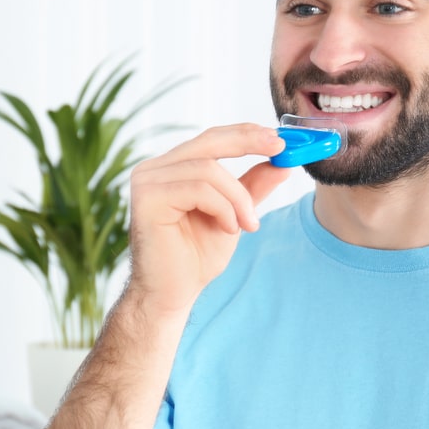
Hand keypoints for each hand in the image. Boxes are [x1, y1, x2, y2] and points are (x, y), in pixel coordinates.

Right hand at [126, 123, 288, 315]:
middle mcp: (155, 169)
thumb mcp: (234, 214)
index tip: (279, 139)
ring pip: (209, 169)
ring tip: (248, 224)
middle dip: (248, 142)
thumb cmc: (196, 257)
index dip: (245, 134)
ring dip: (238, 197)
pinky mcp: (147, 199)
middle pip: (208, 142)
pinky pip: (199, 189)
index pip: (212, 139)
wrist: (173, 294)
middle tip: (280, 149)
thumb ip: (252, 187)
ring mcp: (147, 181)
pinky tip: (228, 229)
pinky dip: (223, 208)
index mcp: (172, 168)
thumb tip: (282, 163)